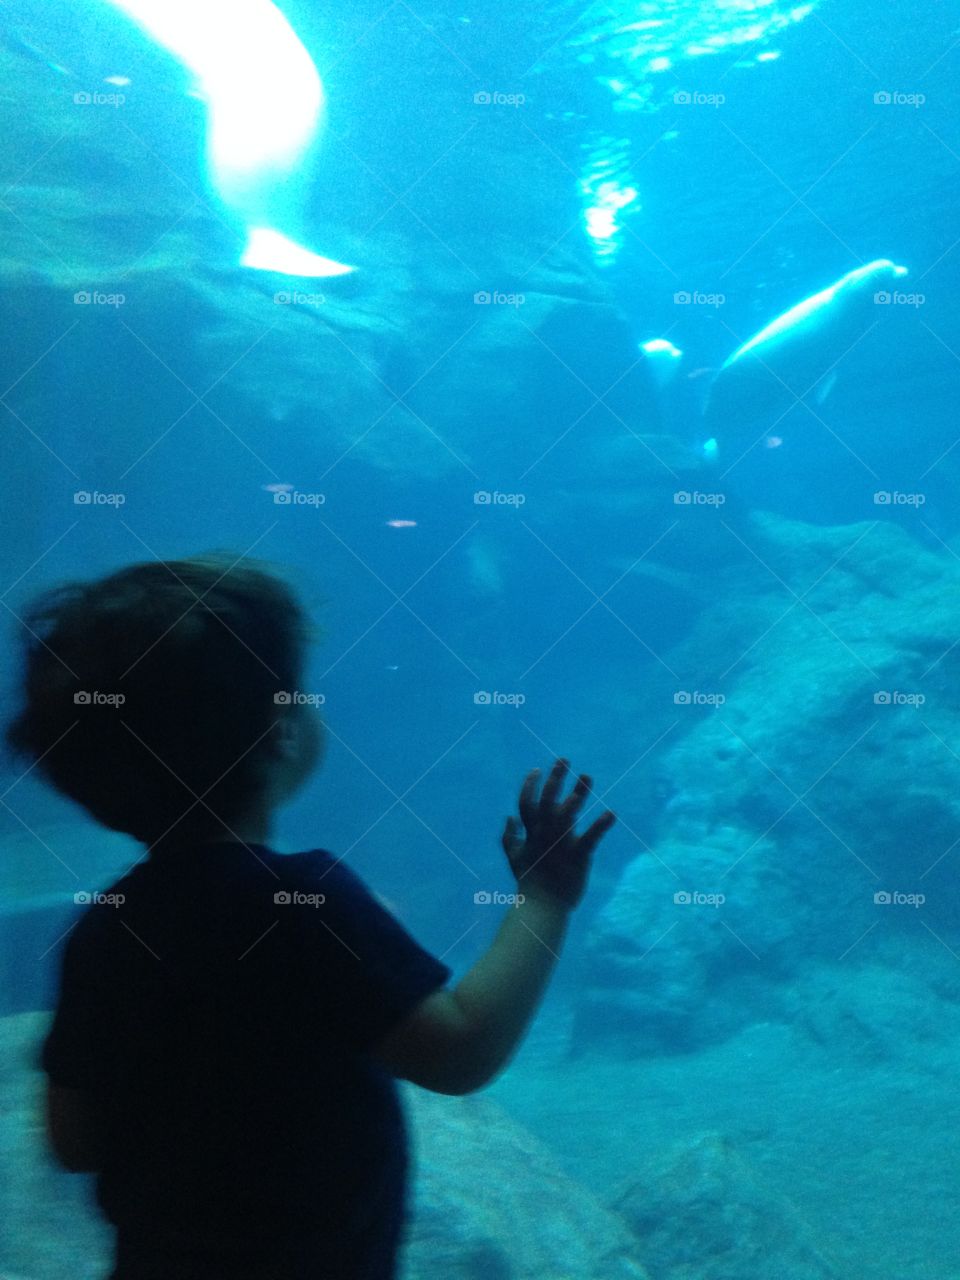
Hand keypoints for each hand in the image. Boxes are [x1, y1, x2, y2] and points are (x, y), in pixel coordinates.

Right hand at [501, 759, 615, 909]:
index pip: (526, 804)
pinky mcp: (578, 857)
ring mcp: (560, 845)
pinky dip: (601, 825)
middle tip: (564, 759)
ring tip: (587, 777)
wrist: (541, 908)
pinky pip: (590, 838)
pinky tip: (612, 813)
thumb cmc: (529, 882)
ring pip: (567, 815)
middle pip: (547, 801)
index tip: (537, 770)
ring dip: (577, 795)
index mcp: (530, 834)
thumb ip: (509, 837)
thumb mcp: (514, 858)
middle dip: (555, 779)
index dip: (530, 786)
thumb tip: (508, 817)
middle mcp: (544, 836)